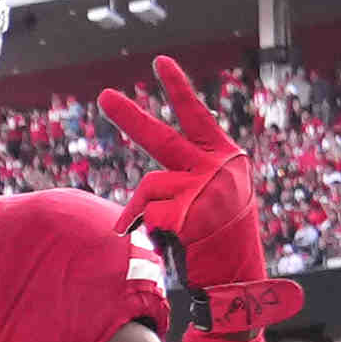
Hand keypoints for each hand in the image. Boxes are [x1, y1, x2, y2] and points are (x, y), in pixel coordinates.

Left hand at [106, 55, 283, 326]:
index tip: (160, 62)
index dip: (178, 88)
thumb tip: (147, 184)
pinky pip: (149, 215)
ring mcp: (204, 188)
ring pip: (149, 187)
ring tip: (172, 231)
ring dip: (146, 211)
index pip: (197, 117)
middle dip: (130, 117)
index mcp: (226, 157)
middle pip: (162, 138)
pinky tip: (177, 242)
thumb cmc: (219, 239)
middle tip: (104, 96)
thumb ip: (188, 175)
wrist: (236, 279)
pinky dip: (152, 231)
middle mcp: (219, 166)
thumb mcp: (213, 197)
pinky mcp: (188, 213)